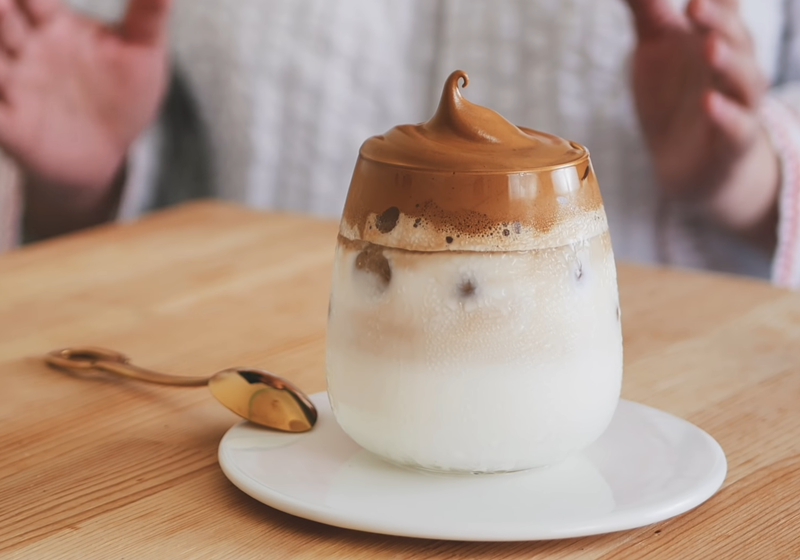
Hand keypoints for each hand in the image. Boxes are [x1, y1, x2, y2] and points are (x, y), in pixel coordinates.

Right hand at [0, 0, 170, 236]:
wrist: (109, 153)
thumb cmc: (123, 97)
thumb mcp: (144, 54)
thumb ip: (148, 16)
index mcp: (54, 25)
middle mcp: (27, 50)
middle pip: (3, 19)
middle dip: (1, 9)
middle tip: (4, 3)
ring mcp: (14, 86)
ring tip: (0, 13)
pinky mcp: (9, 124)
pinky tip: (1, 89)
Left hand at [623, 0, 778, 244]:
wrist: (690, 165)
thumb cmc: (675, 95)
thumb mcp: (654, 48)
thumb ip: (647, 9)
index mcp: (716, 37)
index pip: (724, 6)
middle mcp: (734, 67)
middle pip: (734, 39)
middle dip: (717, 21)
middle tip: (694, 5)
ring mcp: (737, 105)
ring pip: (744, 81)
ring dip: (730, 63)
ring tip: (710, 46)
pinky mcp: (732, 144)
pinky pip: (736, 127)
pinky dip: (726, 115)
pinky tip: (710, 102)